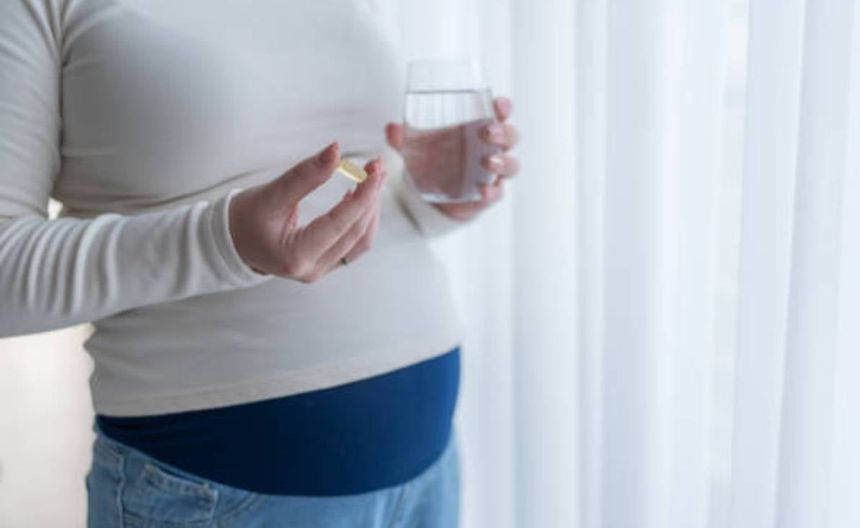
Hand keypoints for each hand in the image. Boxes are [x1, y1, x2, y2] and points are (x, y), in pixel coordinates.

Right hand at [228, 142, 384, 282]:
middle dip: (370, 198)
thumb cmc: (244, 219)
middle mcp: (312, 269)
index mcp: (296, 257)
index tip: (375, 170)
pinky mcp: (325, 264)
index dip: (363, 196)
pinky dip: (361, 219)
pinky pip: (354, 244)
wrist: (231, 241)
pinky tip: (360, 196)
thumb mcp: (270, 194)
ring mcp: (320, 270)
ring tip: (372, 178)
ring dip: (370, 209)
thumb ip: (304, 175)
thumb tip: (336, 151)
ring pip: (360, 241)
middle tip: (375, 166)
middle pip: (356, 233)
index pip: (340, 224)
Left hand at [385, 96, 519, 220]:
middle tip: (488, 131)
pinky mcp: (489, 193)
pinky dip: (492, 192)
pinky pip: (498, 193)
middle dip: (504, 133)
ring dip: (503, 162)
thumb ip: (405, 138)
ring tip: (488, 162)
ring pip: (511, 164)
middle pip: (511, 136)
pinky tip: (483, 192)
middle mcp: (493, 148)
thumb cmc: (437, 158)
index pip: (500, 113)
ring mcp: (494, 172)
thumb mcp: (419, 146)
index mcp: (481, 127)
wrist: (437, 193)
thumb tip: (391, 128)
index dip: (503, 107)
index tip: (498, 104)